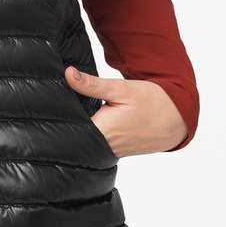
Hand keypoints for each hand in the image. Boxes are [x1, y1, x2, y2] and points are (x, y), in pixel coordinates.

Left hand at [64, 66, 186, 156]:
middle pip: (74, 136)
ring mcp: (110, 152)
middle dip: (65, 123)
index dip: (58, 118)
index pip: (69, 129)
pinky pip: (95, 144)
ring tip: (67, 114)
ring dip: (78, 129)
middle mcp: (104, 146)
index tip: (49, 107)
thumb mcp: (120, 88)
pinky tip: (88, 121)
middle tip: (54, 109)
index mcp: (102, 131)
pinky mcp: (115, 152)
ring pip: (84, 141)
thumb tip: (68, 74)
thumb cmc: (150, 102)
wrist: (176, 119)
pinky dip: (89, 133)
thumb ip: (92, 84)